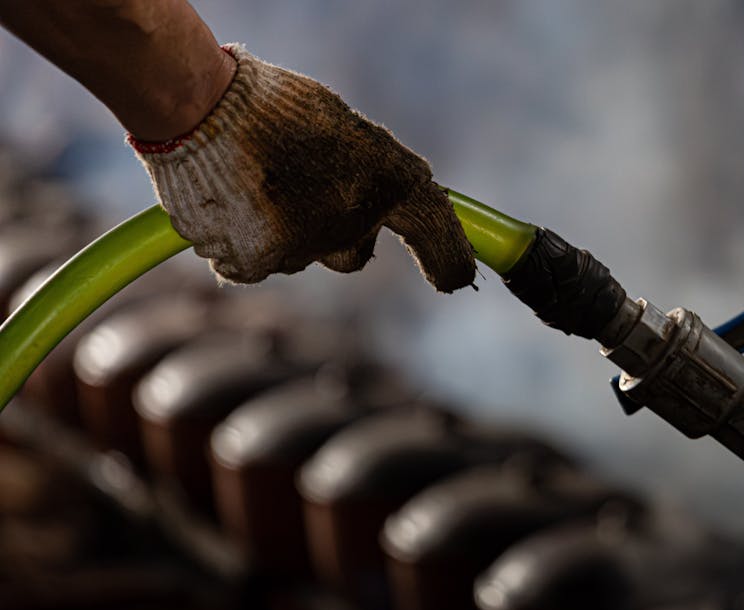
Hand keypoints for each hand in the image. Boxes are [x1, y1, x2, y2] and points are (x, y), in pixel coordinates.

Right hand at [131, 44, 475, 291]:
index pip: (437, 233)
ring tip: (257, 179)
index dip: (450, 261)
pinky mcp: (258, 265)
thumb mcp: (348, 131)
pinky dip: (245, 240)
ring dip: (287, 229)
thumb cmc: (278, 108)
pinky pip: (258, 263)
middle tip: (302, 185)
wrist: (203, 110)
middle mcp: (357, 224)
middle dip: (337, 232)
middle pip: (355, 252)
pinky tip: (232, 202)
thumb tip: (385, 212)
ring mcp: (307, 250)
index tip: (454, 280)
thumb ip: (375, 175)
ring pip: (304, 256)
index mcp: (394, 182)